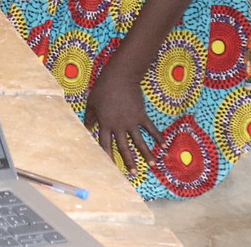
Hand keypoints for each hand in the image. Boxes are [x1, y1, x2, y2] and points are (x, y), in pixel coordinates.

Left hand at [83, 62, 158, 178]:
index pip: (104, 143)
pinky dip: (158, 136)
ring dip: (146, 154)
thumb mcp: (92, 103)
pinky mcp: (141, 115)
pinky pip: (150, 128)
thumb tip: (86, 128)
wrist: (120, 77)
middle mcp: (118, 125)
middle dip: (128, 161)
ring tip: (152, 165)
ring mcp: (131, 121)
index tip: (109, 168)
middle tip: (133, 174)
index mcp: (105, 123)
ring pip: (139, 141)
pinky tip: (164, 145)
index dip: (106, 155)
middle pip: (123, 147)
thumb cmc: (103, 89)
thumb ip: (90, 117)